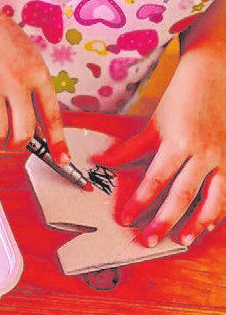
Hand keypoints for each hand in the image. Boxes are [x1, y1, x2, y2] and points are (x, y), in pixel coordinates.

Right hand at [0, 0, 69, 164]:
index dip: (57, 142)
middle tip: (11, 138)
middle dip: (17, 143)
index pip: (52, 116)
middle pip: (22, 134)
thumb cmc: (1, 40)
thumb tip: (37, 126)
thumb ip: (35, 89)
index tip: (62, 159)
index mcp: (38, 74)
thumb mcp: (29, 59)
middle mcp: (17, 82)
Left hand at [93, 41, 225, 247]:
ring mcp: (223, 156)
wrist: (215, 73)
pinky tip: (211, 223)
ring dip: (197, 222)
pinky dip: (221, 209)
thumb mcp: (154, 122)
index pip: (155, 180)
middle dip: (165, 221)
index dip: (139, 202)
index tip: (126, 219)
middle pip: (182, 195)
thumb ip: (129, 147)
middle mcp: (202, 153)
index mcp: (178, 142)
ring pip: (214, 198)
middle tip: (148, 241)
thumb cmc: (182, 97)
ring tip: (182, 239)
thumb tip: (101, 162)